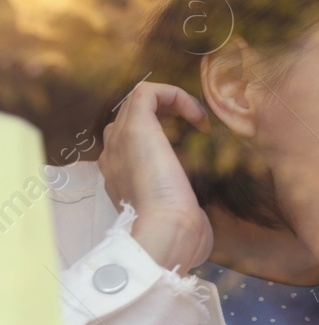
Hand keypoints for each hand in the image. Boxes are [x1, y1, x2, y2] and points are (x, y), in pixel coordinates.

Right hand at [98, 82, 213, 272]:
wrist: (166, 233)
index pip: (128, 140)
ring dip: (170, 103)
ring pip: (136, 102)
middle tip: (195, 128)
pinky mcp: (135, 129)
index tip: (192, 144)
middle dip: (165, 114)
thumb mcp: (175, 210)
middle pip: (130, 117)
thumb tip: (199, 205)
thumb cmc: (176, 230)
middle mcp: (112, 155)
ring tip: (196, 119)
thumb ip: (177, 199)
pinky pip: (146, 92)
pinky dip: (174, 95)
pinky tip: (197, 118)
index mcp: (118, 174)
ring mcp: (119, 141)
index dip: (160, 133)